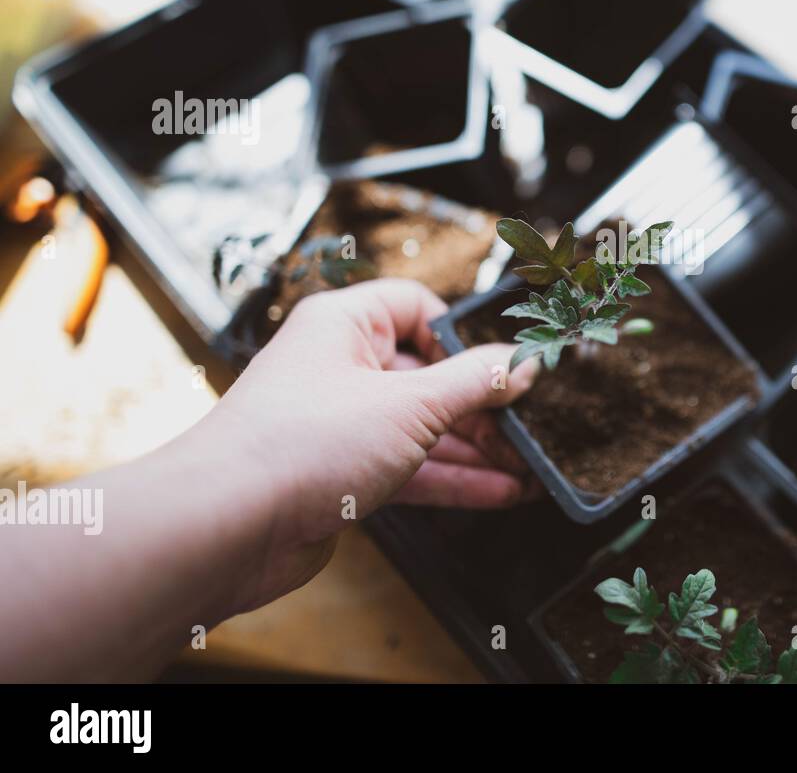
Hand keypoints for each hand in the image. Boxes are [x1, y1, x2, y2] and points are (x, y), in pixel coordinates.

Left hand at [195, 278, 538, 611]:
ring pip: (423, 427)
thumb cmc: (303, 443)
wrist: (225, 526)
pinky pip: (410, 467)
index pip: (417, 307)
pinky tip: (502, 492)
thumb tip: (520, 363)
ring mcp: (341, 423)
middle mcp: (340, 367)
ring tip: (532, 466)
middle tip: (534, 427)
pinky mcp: (342, 474)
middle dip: (483, 404)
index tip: (507, 364)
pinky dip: (453, 478)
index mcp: (345, 325)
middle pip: (428, 373)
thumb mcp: (410, 405)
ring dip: (477, 448)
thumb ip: (474, 383)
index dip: (463, 335)